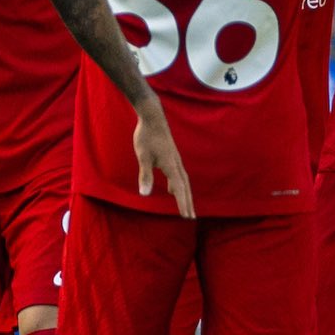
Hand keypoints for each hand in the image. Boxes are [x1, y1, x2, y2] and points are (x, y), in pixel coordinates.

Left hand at [132, 99, 194, 217]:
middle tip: (191, 217)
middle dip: (188, 202)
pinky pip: (178, 175)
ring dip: (184, 194)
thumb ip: (145, 175)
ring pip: (183, 181)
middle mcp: (176, 164)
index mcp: (171, 166)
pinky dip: (178, 185)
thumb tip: (145, 195)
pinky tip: (171, 189)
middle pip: (185, 187)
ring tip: (185, 207)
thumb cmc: (146, 136)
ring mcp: (175, 160)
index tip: (187, 217)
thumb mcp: (143, 157)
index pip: (180, 189)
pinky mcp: (171, 156)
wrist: (152, 117)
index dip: (183, 204)